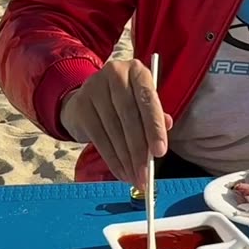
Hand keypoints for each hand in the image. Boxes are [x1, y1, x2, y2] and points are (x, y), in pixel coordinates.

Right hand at [59, 59, 171, 189]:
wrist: (86, 97)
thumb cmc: (123, 102)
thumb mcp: (141, 102)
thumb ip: (155, 114)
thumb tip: (168, 125)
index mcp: (137, 71)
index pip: (148, 99)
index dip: (154, 127)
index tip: (160, 152)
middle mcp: (115, 73)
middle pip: (129, 117)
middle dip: (139, 150)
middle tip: (146, 174)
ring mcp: (95, 88)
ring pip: (114, 130)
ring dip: (126, 159)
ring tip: (135, 177)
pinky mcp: (81, 106)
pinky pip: (99, 138)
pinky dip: (112, 159)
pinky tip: (121, 172)